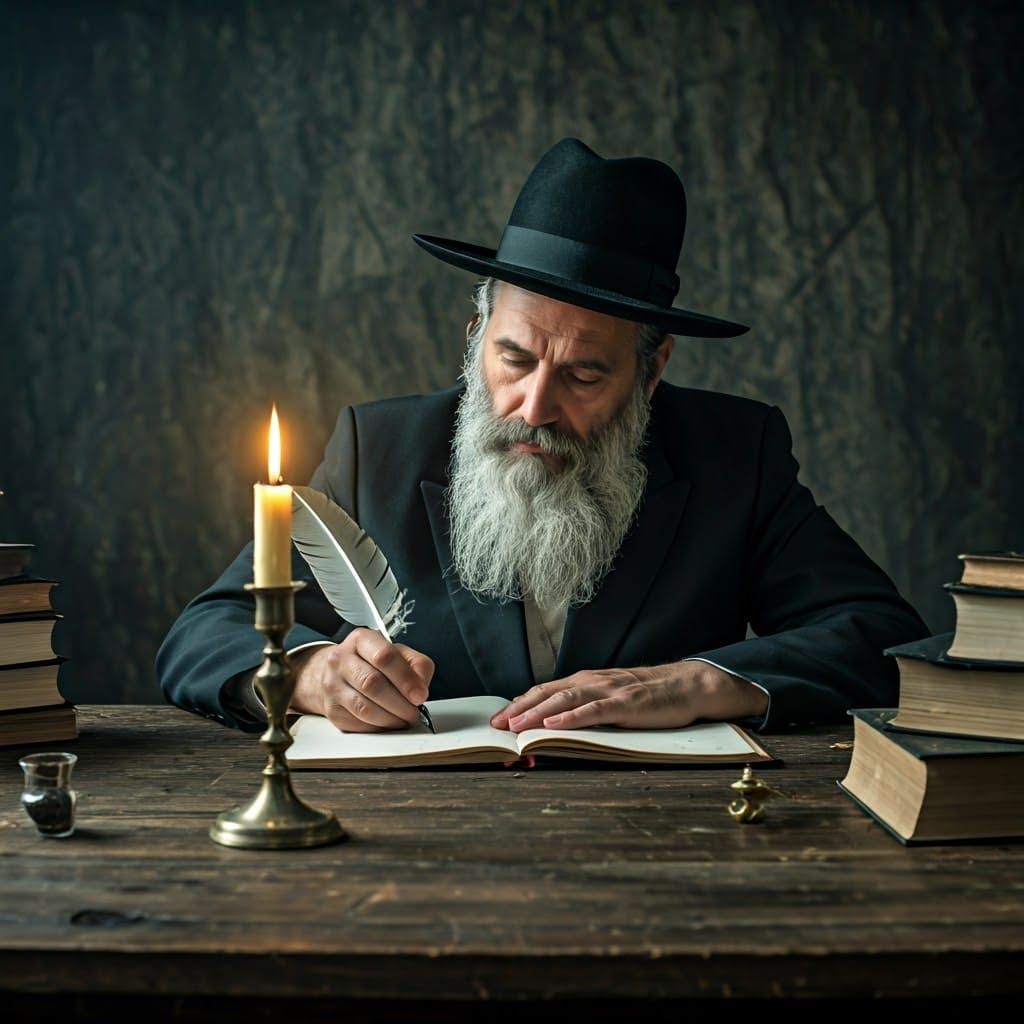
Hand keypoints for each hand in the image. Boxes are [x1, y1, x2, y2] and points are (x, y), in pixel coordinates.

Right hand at [289, 628, 433, 731]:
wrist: (338, 673)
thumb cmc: (372, 663)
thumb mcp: (398, 652)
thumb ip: (417, 664)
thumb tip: (421, 686)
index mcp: (361, 640)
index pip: (384, 656)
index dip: (405, 678)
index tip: (420, 695)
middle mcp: (341, 660)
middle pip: (372, 683)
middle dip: (400, 703)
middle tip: (413, 711)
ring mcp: (333, 685)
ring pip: (364, 708)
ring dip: (390, 718)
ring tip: (403, 718)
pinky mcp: (332, 709)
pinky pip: (357, 724)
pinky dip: (378, 727)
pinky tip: (387, 722)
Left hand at [489, 661, 767, 732]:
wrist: (687, 685)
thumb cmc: (648, 696)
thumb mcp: (611, 698)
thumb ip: (586, 707)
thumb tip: (555, 722)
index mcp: (586, 681)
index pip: (544, 690)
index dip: (518, 704)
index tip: (496, 721)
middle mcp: (592, 681)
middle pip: (547, 693)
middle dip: (518, 709)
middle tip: (495, 727)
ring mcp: (608, 691)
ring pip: (565, 699)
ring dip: (537, 712)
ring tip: (516, 726)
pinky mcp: (626, 703)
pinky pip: (594, 710)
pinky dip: (571, 716)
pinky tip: (554, 722)